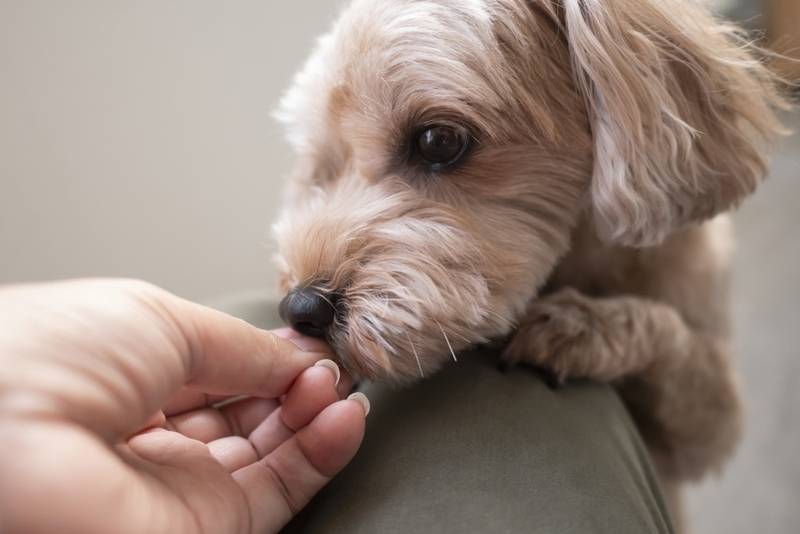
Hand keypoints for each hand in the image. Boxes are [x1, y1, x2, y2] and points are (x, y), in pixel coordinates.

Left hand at [0, 279, 367, 533]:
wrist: (14, 435)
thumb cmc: (52, 356)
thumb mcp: (162, 320)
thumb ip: (241, 345)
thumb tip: (295, 353)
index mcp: (131, 382)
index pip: (222, 373)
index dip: (269, 357)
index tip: (309, 343)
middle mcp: (156, 439)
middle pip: (252, 413)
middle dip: (298, 384)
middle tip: (328, 364)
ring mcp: (181, 488)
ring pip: (273, 453)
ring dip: (317, 415)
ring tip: (339, 386)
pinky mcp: (208, 530)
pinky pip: (280, 491)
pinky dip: (322, 454)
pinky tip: (344, 416)